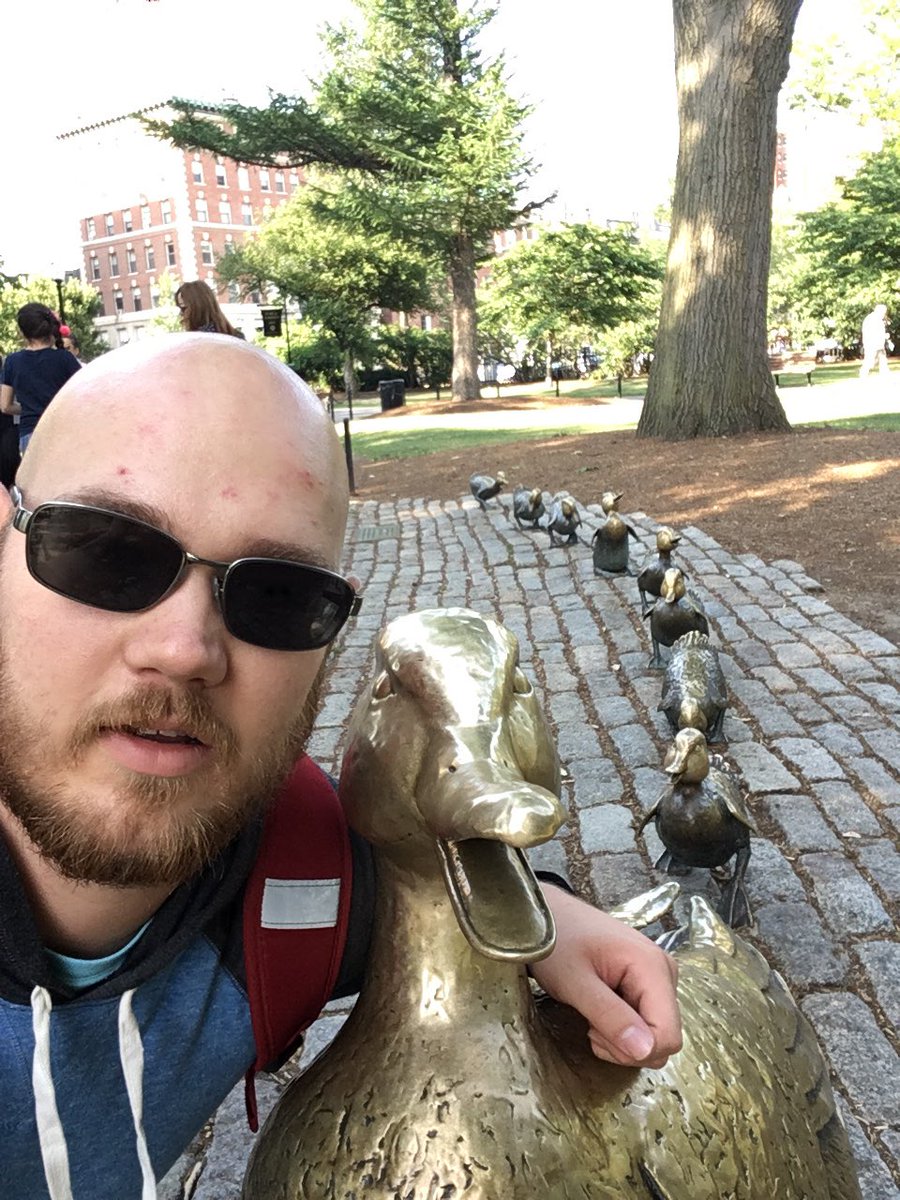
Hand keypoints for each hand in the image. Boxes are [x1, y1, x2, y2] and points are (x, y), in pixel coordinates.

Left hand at [531, 884, 681, 1068]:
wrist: (546, 918)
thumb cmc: (555, 942)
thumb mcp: (575, 982)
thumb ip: (610, 1016)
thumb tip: (646, 1051)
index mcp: (653, 967)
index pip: (668, 1036)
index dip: (635, 1051)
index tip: (596, 1033)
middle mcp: (663, 971)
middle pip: (663, 1038)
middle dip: (626, 1046)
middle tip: (590, 1025)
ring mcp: (656, 977)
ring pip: (653, 1035)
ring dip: (621, 1039)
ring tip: (591, 1013)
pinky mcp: (646, 983)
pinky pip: (644, 1023)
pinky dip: (620, 1028)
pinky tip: (598, 1009)